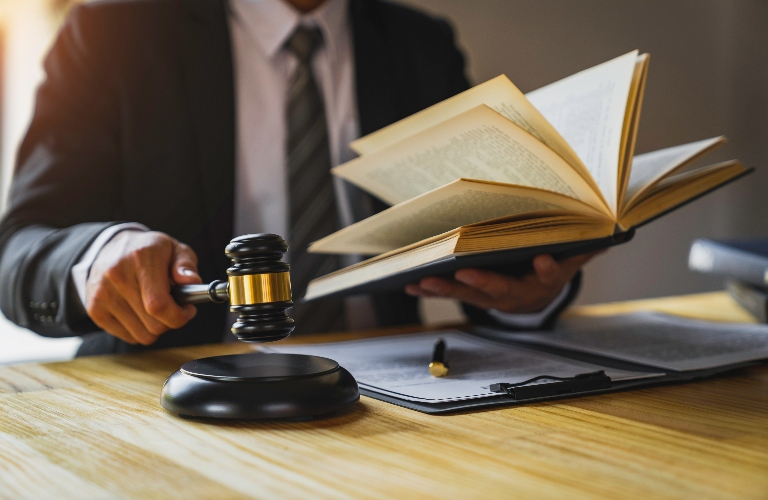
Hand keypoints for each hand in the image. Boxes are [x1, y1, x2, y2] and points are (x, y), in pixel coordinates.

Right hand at [86, 230, 201, 344]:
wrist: (112, 247)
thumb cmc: (150, 251)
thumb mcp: (175, 249)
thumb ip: (186, 265)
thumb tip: (191, 281)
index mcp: (141, 258)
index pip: (159, 305)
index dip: (179, 316)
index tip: (187, 310)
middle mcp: (117, 275)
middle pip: (153, 325)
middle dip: (171, 321)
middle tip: (174, 307)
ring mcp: (102, 294)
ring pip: (142, 335)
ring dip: (155, 327)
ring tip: (156, 307)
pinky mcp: (94, 309)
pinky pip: (128, 337)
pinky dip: (140, 329)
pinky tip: (141, 310)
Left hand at [404, 252, 600, 313]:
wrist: (536, 297)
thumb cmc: (550, 268)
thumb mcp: (572, 256)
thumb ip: (585, 243)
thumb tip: (611, 223)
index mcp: (545, 281)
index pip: (550, 273)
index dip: (548, 269)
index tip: (544, 261)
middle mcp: (519, 293)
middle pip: (501, 289)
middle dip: (482, 282)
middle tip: (463, 272)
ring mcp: (493, 298)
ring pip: (470, 296)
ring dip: (446, 289)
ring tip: (424, 280)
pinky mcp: (474, 297)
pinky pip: (453, 294)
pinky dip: (432, 290)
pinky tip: (411, 284)